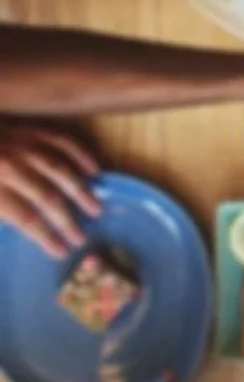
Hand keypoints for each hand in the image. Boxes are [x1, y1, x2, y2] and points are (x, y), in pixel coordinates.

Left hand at [0, 124, 100, 258]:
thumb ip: (0, 214)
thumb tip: (27, 230)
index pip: (25, 217)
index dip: (45, 236)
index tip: (62, 252)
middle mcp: (11, 165)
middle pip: (46, 196)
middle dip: (66, 220)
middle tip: (82, 238)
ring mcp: (24, 144)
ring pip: (59, 168)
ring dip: (80, 190)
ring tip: (96, 209)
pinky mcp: (32, 130)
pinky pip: (63, 141)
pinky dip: (81, 155)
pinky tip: (94, 171)